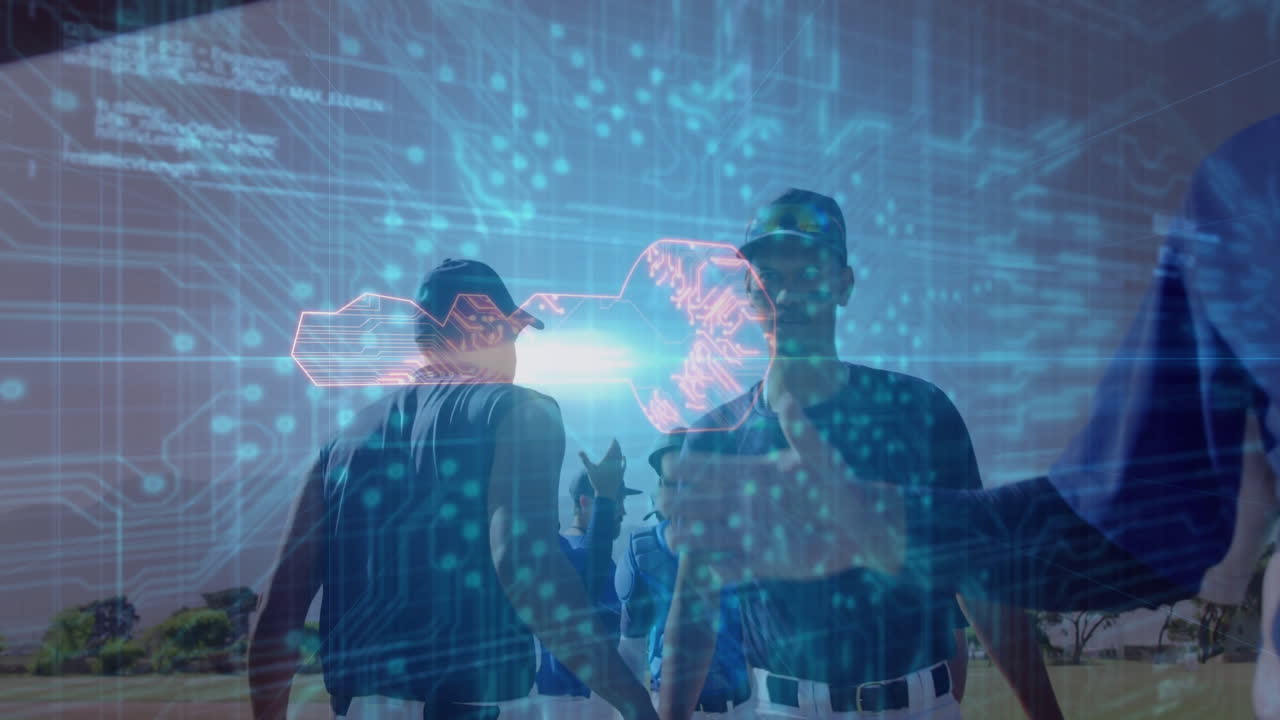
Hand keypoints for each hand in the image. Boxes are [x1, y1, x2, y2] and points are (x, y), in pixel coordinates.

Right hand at [579, 438, 626, 500]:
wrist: (606, 493)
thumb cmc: (597, 481)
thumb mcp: (589, 470)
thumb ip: (585, 459)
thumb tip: (579, 451)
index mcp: (607, 460)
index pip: (612, 449)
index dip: (614, 443)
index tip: (614, 439)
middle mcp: (614, 463)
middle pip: (617, 452)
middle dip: (617, 446)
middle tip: (616, 441)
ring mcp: (619, 468)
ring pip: (621, 457)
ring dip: (620, 451)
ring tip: (618, 448)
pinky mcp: (621, 473)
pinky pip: (624, 464)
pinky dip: (624, 460)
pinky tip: (623, 457)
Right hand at [665, 391, 904, 581]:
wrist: (861, 528)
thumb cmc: (841, 486)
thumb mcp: (821, 456)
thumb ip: (800, 432)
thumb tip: (786, 399)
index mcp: (752, 476)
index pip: (711, 469)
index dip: (686, 467)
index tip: (666, 464)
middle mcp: (744, 504)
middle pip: (699, 502)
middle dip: (676, 502)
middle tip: (663, 501)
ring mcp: (750, 534)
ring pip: (707, 536)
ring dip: (688, 538)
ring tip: (674, 539)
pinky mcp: (763, 562)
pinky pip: (733, 569)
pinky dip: (722, 571)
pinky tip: (714, 569)